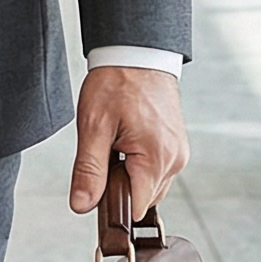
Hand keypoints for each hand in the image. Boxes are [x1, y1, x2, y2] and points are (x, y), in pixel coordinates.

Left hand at [69, 66, 186, 215]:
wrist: (137, 52)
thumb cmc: (117, 82)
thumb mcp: (93, 126)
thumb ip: (89, 171)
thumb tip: (82, 205)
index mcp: (157, 158)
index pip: (136, 208)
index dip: (113, 204)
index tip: (98, 184)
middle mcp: (175, 160)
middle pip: (143, 198)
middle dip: (121, 185)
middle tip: (105, 152)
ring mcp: (178, 152)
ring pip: (150, 184)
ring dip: (130, 173)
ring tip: (117, 141)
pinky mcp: (176, 145)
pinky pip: (157, 168)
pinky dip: (139, 162)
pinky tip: (127, 140)